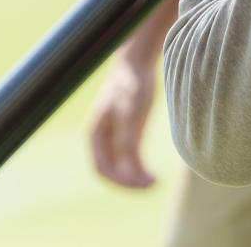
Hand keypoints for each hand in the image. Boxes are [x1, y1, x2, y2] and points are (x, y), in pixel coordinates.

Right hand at [89, 55, 156, 187]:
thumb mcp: (131, 108)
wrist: (137, 64)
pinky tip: (153, 173)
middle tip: (152, 185)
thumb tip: (127, 159)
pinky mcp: (128, 132)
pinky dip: (139, 169)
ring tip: (155, 182)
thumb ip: (127, 133)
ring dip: (134, 178)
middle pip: (110, 172)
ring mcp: (114, 136)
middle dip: (128, 183)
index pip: (102, 168)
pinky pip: (129, 159)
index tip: (141, 183)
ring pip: (120, 167)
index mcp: (96, 134)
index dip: (120, 180)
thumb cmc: (132, 84)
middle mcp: (102, 138)